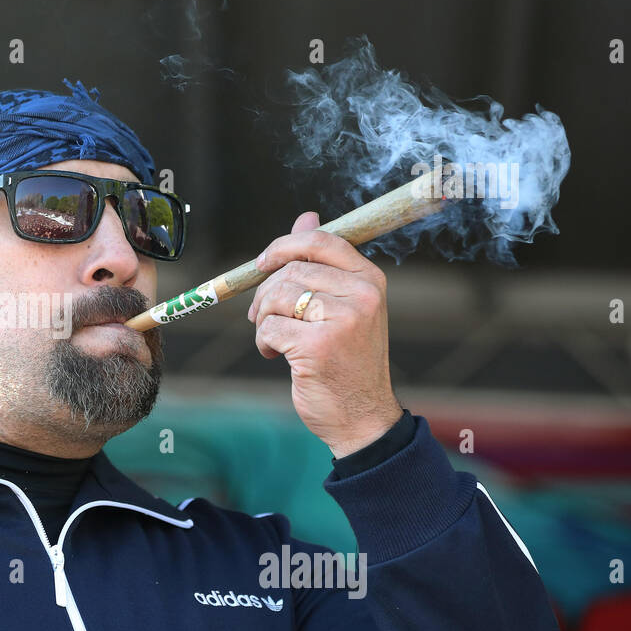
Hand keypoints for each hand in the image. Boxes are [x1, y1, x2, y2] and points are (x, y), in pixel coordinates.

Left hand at [246, 212, 401, 457]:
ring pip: (276, 297)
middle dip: (264, 294)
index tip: (262, 264)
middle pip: (291, 270)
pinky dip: (263, 342)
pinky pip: (269, 327)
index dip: (283, 245)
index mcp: (370, 280)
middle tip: (260, 317)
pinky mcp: (318, 345)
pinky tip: (276, 356)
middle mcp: (361, 295)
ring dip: (263, 320)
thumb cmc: (347, 361)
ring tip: (274, 340)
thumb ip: (322, 263)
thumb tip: (307, 215)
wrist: (362, 416)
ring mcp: (342, 320)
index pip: (320, 241)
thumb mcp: (343, 307)